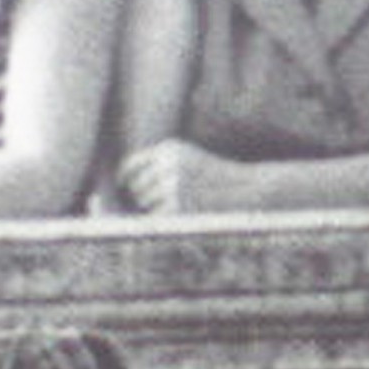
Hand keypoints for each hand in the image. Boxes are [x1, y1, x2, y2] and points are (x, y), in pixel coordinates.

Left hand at [115, 140, 249, 214]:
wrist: (246, 190)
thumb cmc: (217, 178)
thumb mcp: (189, 160)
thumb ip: (162, 165)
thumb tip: (128, 181)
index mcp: (170, 149)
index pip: (133, 164)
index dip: (125, 177)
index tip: (122, 186)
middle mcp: (168, 164)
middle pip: (138, 187)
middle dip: (147, 196)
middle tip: (170, 201)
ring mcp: (173, 186)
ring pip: (147, 203)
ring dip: (158, 209)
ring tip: (183, 206)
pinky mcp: (179, 207)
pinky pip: (158, 217)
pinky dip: (165, 220)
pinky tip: (183, 215)